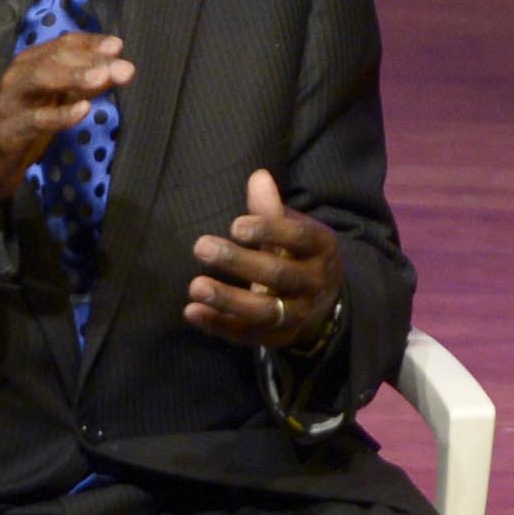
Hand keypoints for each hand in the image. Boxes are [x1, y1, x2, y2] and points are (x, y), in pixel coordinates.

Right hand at [0, 25, 133, 212]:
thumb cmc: (20, 125)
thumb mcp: (52, 100)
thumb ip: (80, 85)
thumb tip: (114, 68)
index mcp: (29, 64)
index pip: (62, 45)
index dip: (90, 43)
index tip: (117, 46)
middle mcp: (19, 75)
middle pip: (55, 59)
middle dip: (91, 60)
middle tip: (124, 66)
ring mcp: (12, 101)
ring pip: (42, 80)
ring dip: (75, 76)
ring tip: (104, 78)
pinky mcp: (9, 129)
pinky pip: (37, 120)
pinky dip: (61, 114)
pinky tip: (83, 110)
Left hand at [184, 167, 340, 352]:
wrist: (322, 304)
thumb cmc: (299, 254)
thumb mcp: (294, 229)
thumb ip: (272, 208)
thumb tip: (258, 176)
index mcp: (321, 249)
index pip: (299, 238)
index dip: (269, 230)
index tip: (235, 225)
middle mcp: (314, 284)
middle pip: (278, 275)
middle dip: (239, 262)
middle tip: (200, 246)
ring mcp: (297, 315)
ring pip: (264, 312)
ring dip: (228, 300)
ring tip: (195, 286)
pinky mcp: (276, 338)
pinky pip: (247, 334)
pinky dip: (218, 326)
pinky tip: (191, 312)